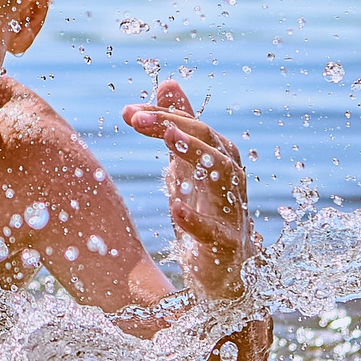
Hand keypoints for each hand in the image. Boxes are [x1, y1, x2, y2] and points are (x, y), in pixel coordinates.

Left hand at [122, 79, 250, 294]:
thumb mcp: (186, 169)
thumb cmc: (207, 216)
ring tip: (168, 140)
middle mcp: (231, 183)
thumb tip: (168, 84)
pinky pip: (217, 233)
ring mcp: (232, 215)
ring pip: (226, 176)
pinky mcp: (228, 249)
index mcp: (220, 162)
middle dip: (177, 126)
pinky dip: (196, 221)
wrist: (227, 276)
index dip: (163, 116)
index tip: (128, 111)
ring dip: (197, 155)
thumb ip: (179, 129)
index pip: (195, 128)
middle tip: (139, 118)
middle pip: (212, 143)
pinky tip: (175, 209)